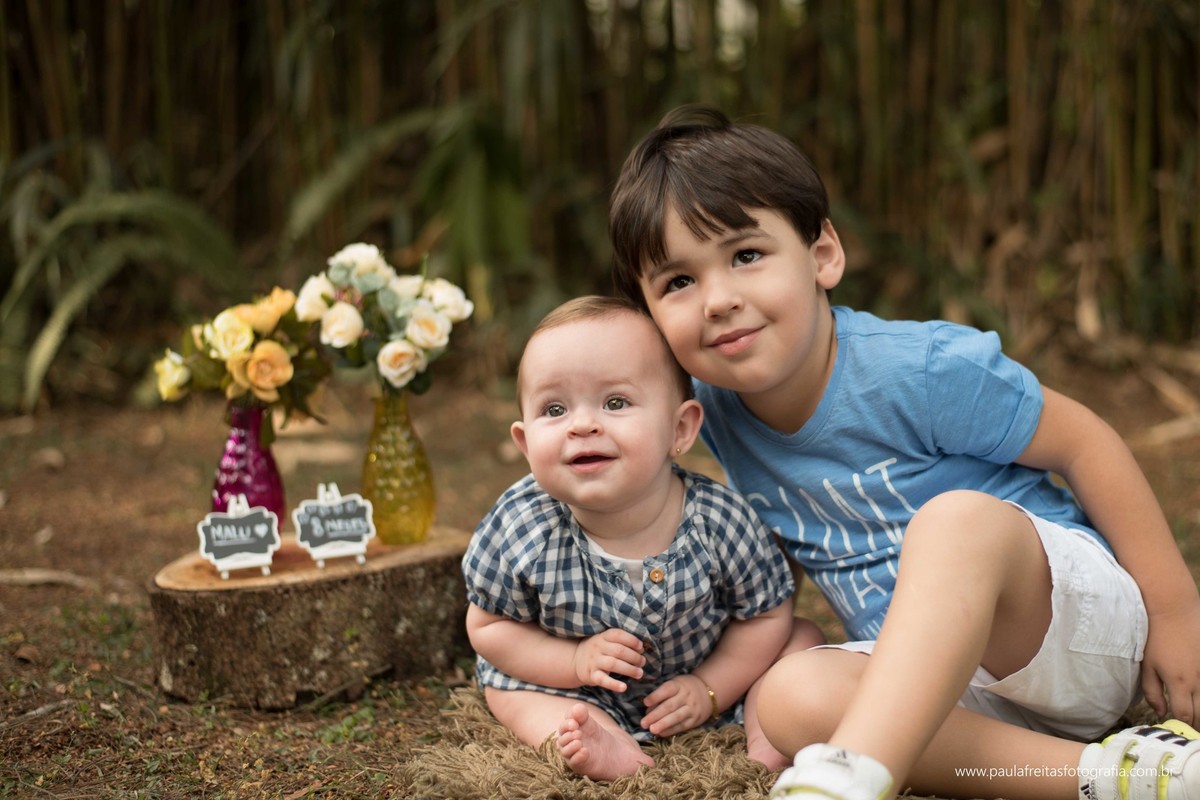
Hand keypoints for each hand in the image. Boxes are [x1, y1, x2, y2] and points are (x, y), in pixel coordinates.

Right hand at [573, 629, 644, 691]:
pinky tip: (624, 687)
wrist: (575, 660)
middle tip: (643, 662)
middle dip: (634, 657)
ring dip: (629, 669)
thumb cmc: (598, 650)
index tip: (641, 647)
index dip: (632, 640)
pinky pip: (603, 680)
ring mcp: (594, 661)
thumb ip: (621, 642)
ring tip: (640, 673)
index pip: (618, 635)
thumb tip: (642, 648)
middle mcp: (598, 647)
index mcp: (603, 637)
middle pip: (619, 650)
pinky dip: (614, 684)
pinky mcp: (591, 675)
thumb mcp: (605, 641)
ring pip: (613, 664)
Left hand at [640, 673, 711, 737]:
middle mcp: (686, 697)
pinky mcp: (695, 720)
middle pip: (669, 706)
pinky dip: (670, 731)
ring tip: (652, 730)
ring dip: (662, 725)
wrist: (708, 693)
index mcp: (679, 685)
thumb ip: (661, 695)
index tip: (645, 703)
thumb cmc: (684, 688)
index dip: (655, 696)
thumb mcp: (675, 684)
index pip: (667, 689)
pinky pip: (682, 726)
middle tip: (643, 723)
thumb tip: (648, 710)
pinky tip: (661, 733)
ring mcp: (692, 709)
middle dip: (655, 715)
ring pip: (676, 718)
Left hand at [1141, 602, 1199, 725]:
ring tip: (1196, 718)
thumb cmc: (1155, 637)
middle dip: (1197, 725)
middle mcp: (1199, 680)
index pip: (1185, 715)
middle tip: (1190, 729)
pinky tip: (1199, 696)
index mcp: (1179, 683)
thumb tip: (1160, 712)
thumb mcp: (1147, 665)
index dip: (1181, 725)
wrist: (1174, 610)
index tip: (1177, 728)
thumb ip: (1152, 692)